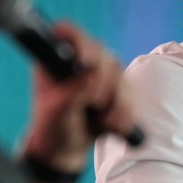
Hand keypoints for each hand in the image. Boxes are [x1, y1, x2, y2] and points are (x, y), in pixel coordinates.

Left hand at [22, 22, 135, 173]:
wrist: (66, 148)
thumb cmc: (52, 126)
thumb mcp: (56, 111)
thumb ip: (72, 92)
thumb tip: (91, 75)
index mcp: (57, 58)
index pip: (68, 34)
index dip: (80, 41)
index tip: (86, 62)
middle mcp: (79, 60)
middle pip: (101, 53)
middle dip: (102, 81)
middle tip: (94, 103)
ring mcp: (99, 72)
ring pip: (119, 73)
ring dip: (116, 100)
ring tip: (104, 121)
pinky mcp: (115, 88)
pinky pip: (130, 91)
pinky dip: (125, 110)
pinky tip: (116, 125)